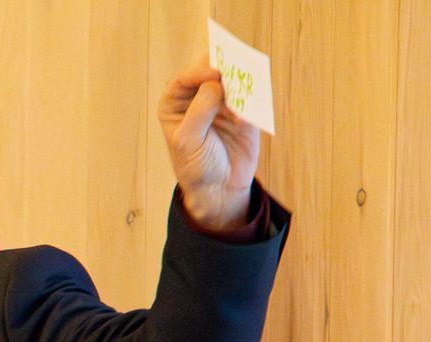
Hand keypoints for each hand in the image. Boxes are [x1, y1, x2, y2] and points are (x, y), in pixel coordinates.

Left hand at [157, 59, 260, 232]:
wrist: (219, 187)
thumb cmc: (195, 165)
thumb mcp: (188, 142)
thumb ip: (199, 111)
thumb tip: (216, 84)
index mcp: (175, 104)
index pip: (184, 78)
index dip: (199, 71)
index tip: (216, 73)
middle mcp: (196, 98)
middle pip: (209, 71)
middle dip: (223, 66)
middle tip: (236, 64)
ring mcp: (221, 101)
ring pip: (232, 78)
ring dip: (241, 75)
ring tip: (250, 77)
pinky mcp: (243, 109)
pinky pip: (250, 94)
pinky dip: (254, 92)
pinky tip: (255, 99)